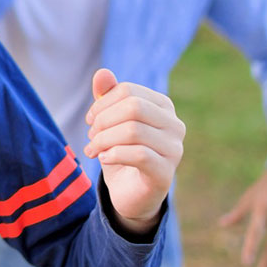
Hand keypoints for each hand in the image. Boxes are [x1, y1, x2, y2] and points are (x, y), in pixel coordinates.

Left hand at [82, 69, 185, 232]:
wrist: (130, 193)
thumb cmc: (122, 152)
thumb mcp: (111, 123)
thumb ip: (107, 97)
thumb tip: (101, 73)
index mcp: (163, 107)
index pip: (129, 91)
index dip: (103, 103)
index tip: (90, 120)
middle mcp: (175, 125)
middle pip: (133, 107)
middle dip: (104, 120)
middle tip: (91, 136)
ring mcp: (174, 150)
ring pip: (133, 131)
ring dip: (104, 140)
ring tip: (93, 149)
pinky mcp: (166, 173)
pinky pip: (138, 154)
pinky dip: (113, 154)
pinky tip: (104, 159)